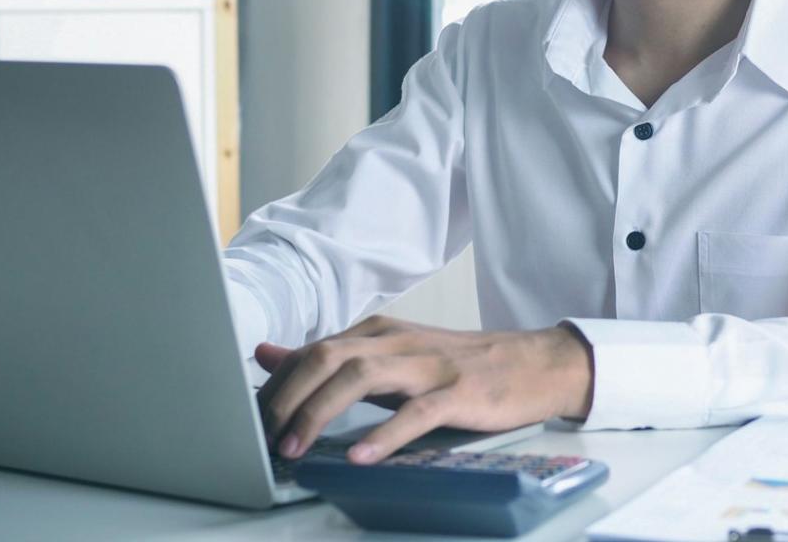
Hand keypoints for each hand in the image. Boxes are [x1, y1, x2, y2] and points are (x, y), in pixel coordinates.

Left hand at [255, 315, 593, 464]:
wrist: (534, 363)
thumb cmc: (460, 364)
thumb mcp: (392, 354)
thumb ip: (331, 357)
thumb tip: (268, 354)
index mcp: (381, 332)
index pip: (312, 351)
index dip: (276, 386)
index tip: (253, 422)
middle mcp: (399, 342)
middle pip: (326, 358)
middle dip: (285, 398)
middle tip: (263, 439)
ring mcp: (429, 366)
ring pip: (360, 378)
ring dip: (318, 413)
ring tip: (294, 448)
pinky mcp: (459, 393)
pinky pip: (415, 413)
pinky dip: (383, 435)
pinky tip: (359, 455)